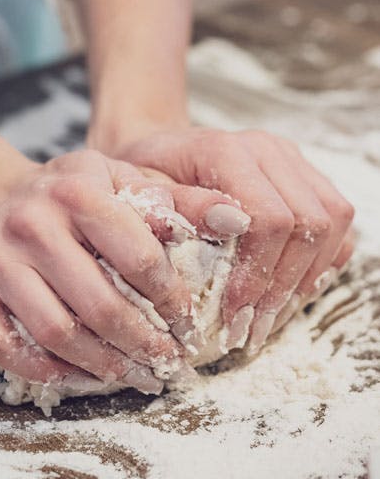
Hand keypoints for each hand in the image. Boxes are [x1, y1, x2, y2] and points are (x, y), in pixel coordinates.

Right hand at [0, 149, 244, 392]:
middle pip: (98, 304)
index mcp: (77, 189)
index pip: (138, 257)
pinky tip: (76, 375)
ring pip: (54, 331)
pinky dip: (44, 370)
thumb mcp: (121, 181)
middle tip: (168, 365)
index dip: (172, 300)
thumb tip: (238, 220)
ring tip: (132, 375)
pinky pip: (2, 344)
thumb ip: (179, 200)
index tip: (189, 324)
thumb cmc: (67, 194)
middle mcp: (29, 221)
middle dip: (143, 345)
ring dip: (100, 365)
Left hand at [108, 128, 354, 354]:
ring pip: (333, 220)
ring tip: (271, 317)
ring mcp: (290, 159)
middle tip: (253, 328)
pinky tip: (290, 289)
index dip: (258, 273)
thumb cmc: (144, 175)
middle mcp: (267, 149)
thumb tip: (229, 224)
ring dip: (308, 277)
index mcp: (226, 151)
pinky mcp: (302, 173)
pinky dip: (322, 258)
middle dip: (284, 286)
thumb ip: (179, 206)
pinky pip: (336, 218)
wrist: (160, 149)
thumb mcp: (141, 192)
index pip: (269, 218)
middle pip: (310, 222)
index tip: (235, 313)